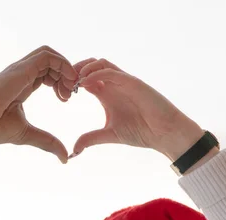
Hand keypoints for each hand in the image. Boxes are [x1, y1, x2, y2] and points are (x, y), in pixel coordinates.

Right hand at [0, 46, 77, 162]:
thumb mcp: (26, 134)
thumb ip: (47, 142)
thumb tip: (65, 158)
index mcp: (21, 85)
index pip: (46, 73)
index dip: (61, 82)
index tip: (66, 99)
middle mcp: (21, 73)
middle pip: (50, 62)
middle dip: (66, 74)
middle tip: (70, 94)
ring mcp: (21, 69)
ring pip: (49, 54)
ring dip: (65, 68)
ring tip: (70, 88)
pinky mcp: (21, 69)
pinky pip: (46, 56)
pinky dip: (62, 64)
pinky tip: (66, 83)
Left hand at [70, 58, 204, 160]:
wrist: (164, 133)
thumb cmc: (141, 132)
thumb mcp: (109, 135)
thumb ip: (91, 138)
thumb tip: (73, 150)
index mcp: (106, 93)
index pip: (85, 78)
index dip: (71, 82)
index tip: (60, 93)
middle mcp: (114, 84)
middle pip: (90, 65)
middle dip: (74, 70)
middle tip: (62, 83)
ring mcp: (123, 81)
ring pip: (100, 63)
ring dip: (84, 68)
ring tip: (72, 82)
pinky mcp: (133, 82)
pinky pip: (111, 71)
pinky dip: (96, 74)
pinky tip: (84, 84)